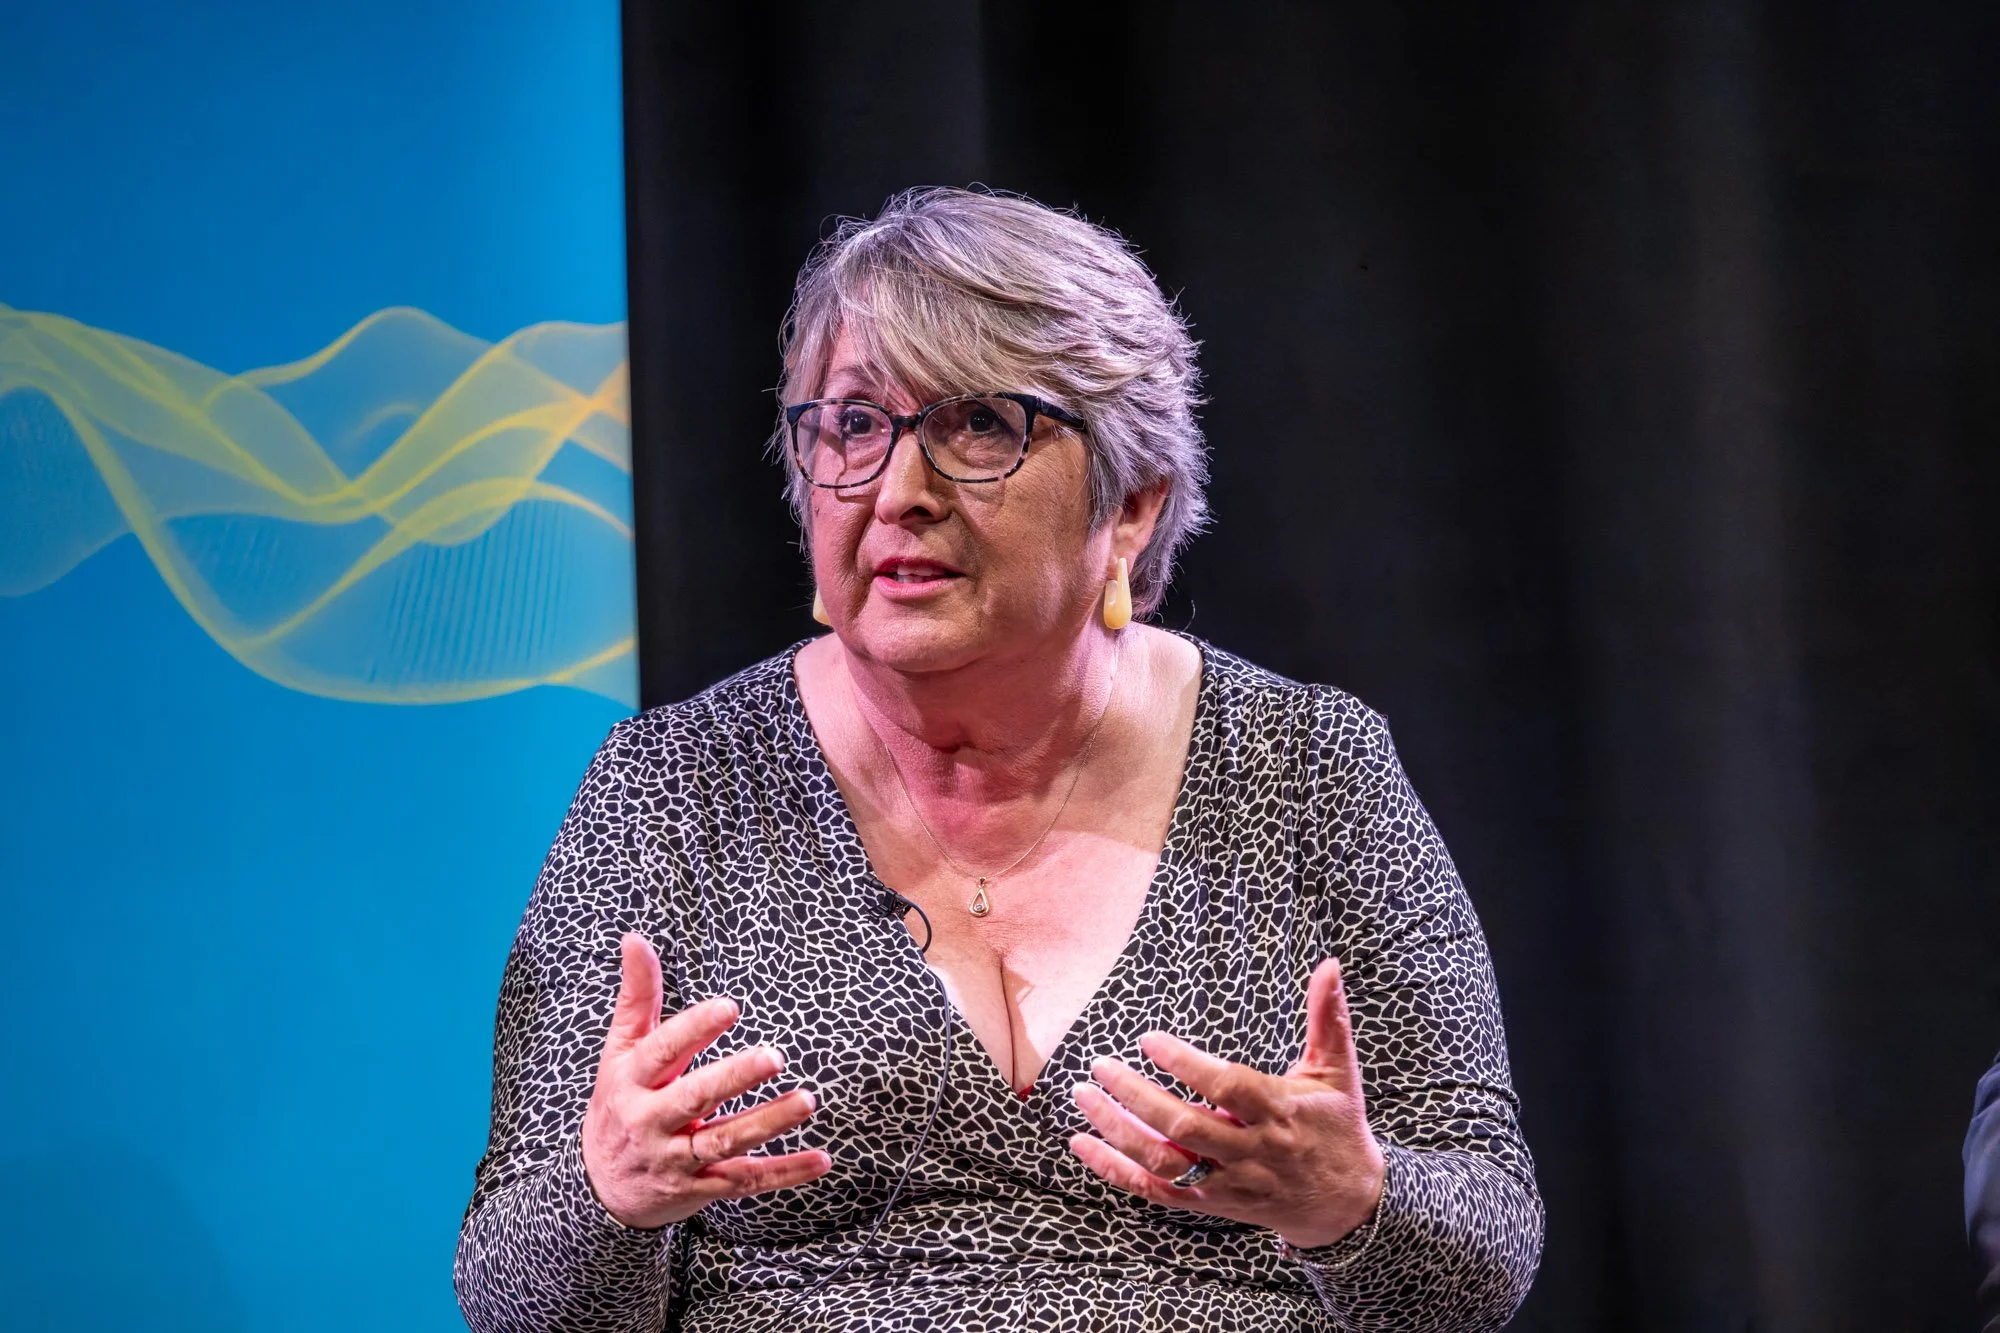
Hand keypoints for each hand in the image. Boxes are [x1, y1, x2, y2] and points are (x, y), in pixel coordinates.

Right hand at [582, 932, 831, 1228]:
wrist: (598, 1190)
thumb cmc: (618, 1105)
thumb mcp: (618, 1052)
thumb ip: (637, 997)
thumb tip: (635, 938)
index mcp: (632, 1080)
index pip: (663, 1051)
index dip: (694, 1029)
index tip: (730, 1007)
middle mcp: (651, 1121)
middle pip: (695, 1098)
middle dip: (734, 1078)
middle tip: (774, 1056)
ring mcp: (677, 1159)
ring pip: (726, 1141)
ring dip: (768, 1123)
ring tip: (807, 1100)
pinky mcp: (700, 1188)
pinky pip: (746, 1180)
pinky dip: (784, 1172)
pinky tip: (820, 1160)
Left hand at [1069, 957, 1386, 1249]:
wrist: (1346, 1204)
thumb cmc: (1338, 1127)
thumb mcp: (1338, 1072)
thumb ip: (1329, 1018)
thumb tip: (1330, 964)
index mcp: (1280, 1113)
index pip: (1228, 1088)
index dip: (1187, 1065)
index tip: (1149, 1040)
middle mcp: (1251, 1152)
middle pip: (1186, 1127)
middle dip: (1137, 1097)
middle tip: (1100, 1066)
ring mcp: (1228, 1182)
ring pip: (1165, 1162)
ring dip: (1117, 1130)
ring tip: (1083, 1096)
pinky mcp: (1211, 1202)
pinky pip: (1157, 1191)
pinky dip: (1116, 1171)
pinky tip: (1082, 1144)